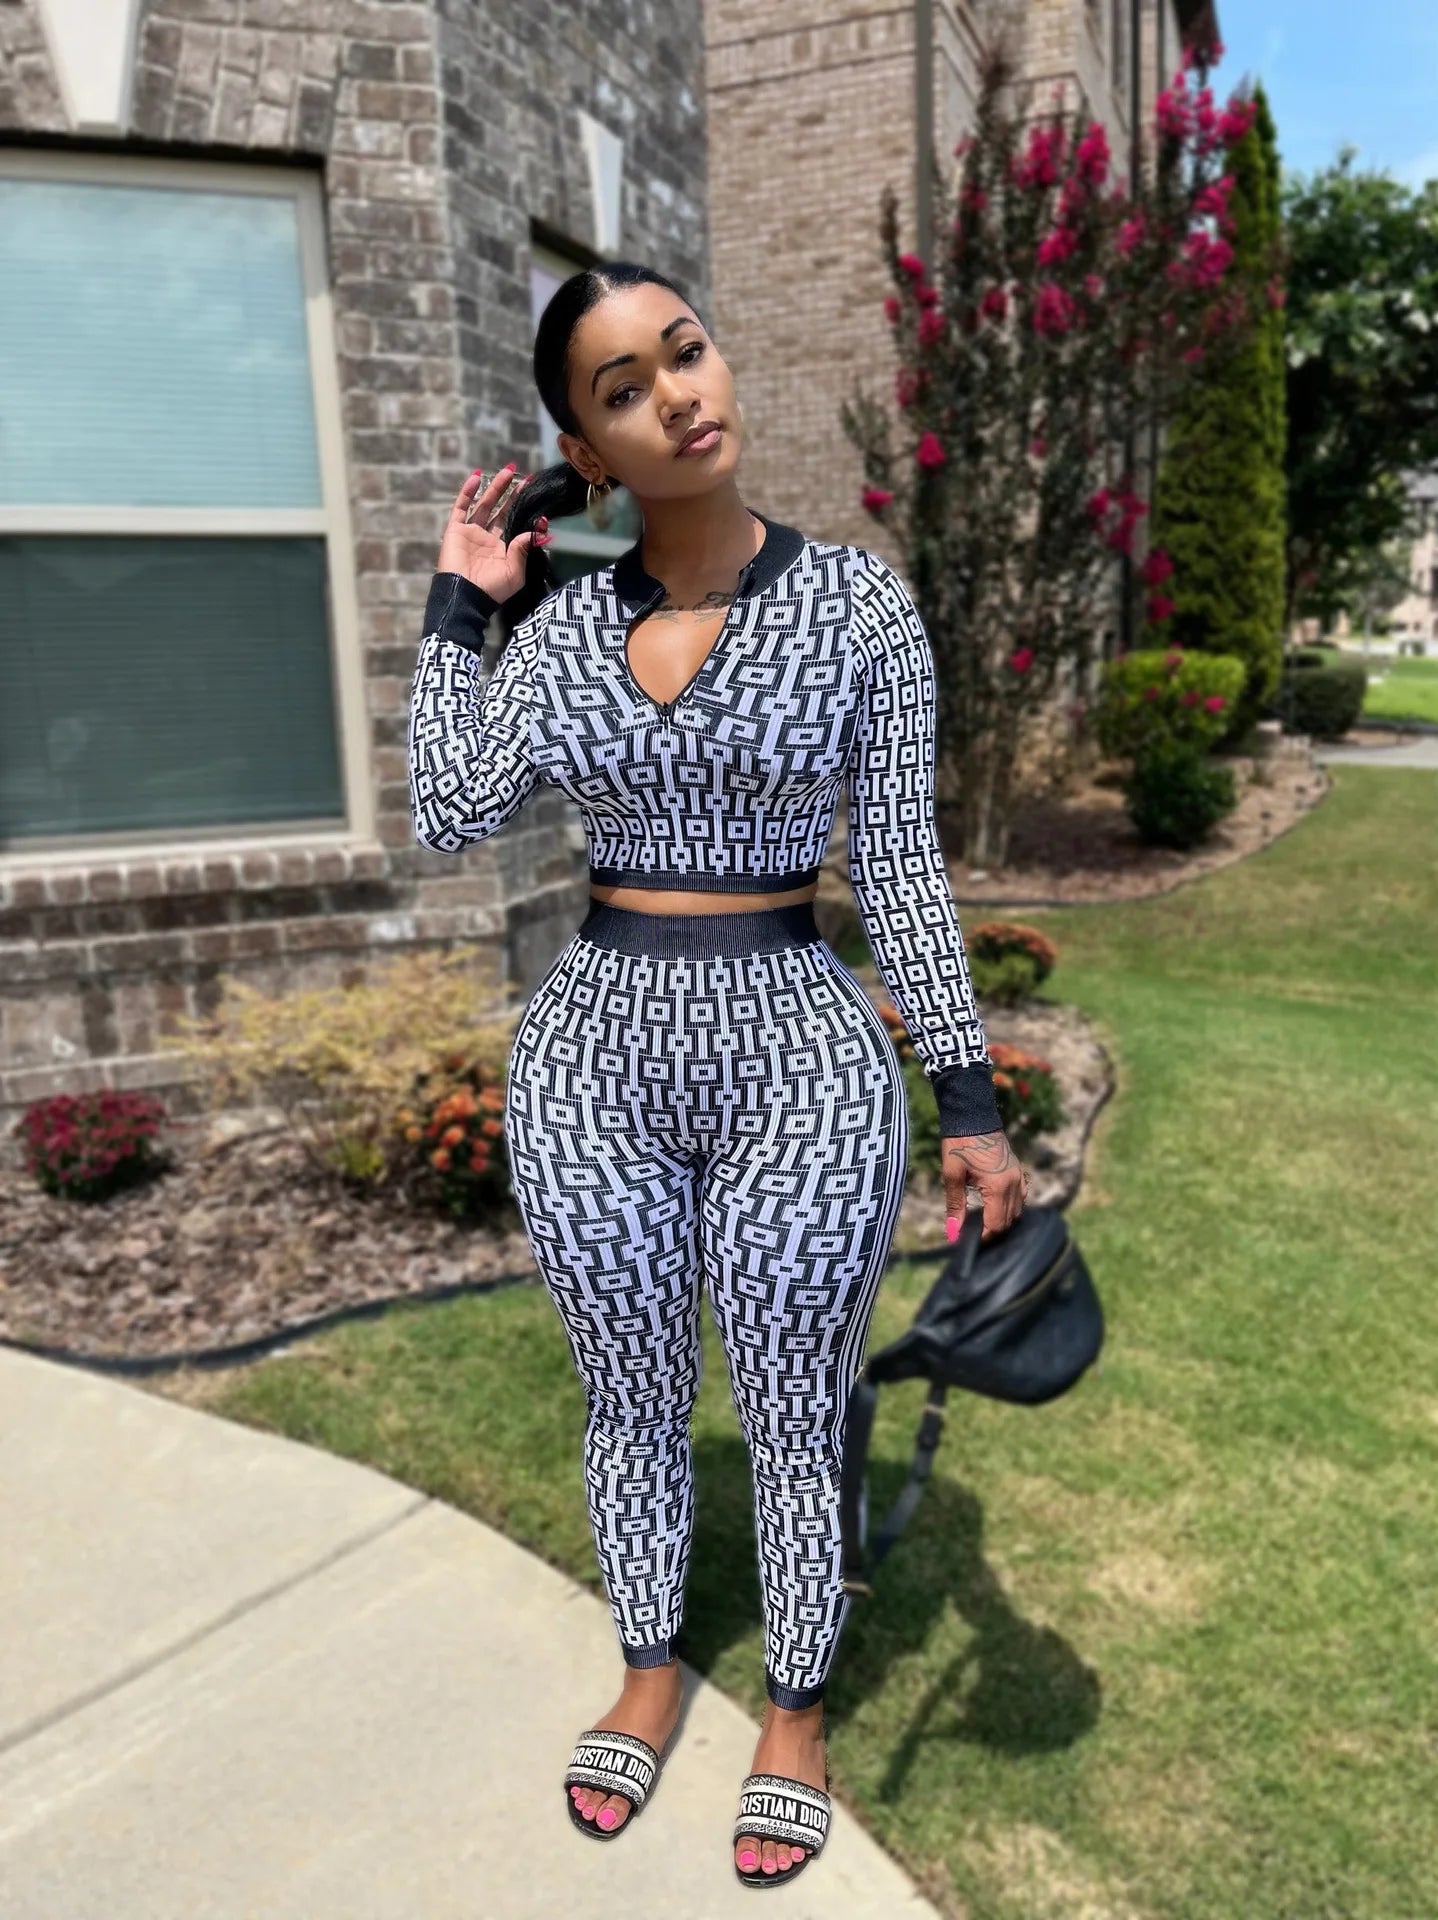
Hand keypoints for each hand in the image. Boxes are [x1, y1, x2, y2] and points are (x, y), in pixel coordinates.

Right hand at [435, 465, 547, 604]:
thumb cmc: (492, 588)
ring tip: (507, 471)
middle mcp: (486, 538)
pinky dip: (467, 492)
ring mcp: (470, 533)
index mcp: (501, 549)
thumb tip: (537, 529)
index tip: (532, 492)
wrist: (465, 596)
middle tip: (521, 475)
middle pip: (500, 510)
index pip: (513, 522)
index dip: (521, 507)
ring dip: (494, 488)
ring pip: (483, 505)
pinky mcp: (455, 530)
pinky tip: (476, 477)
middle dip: (510, 493)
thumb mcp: (515, 571)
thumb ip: (523, 548)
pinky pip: (460, 508)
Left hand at [942, 1130, 1028, 1245]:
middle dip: (992, 1230)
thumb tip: (953, 1233)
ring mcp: (1019, 1176)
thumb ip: (955, 1205)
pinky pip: (1021, 1196)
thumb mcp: (952, 1175)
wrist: (972, 1116)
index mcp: (998, 1186)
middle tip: (974, 1234)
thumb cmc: (958, 1144)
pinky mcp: (1018, 1170)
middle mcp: (1014, 1184)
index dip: (984, 1237)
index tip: (971, 1242)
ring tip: (983, 1221)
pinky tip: (996, 1206)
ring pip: (1017, 1210)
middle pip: (1008, 1220)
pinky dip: (1011, 1206)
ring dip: (1002, 1219)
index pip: (996, 1224)